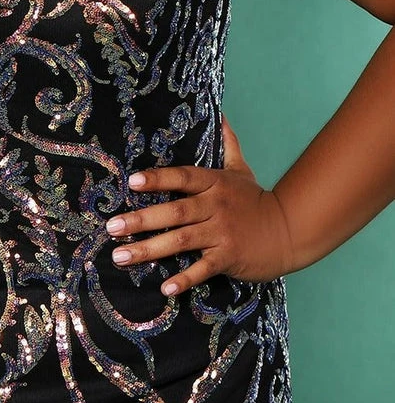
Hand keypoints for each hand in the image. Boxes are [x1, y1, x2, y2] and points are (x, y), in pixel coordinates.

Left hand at [105, 117, 294, 295]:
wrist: (289, 230)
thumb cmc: (256, 199)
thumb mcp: (241, 168)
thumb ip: (227, 142)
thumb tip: (218, 113)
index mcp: (214, 183)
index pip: (181, 177)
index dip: (157, 178)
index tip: (132, 182)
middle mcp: (215, 206)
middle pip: (174, 211)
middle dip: (141, 220)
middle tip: (112, 226)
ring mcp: (222, 233)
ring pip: (181, 240)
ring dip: (149, 249)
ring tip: (121, 256)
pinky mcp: (229, 257)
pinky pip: (203, 269)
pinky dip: (185, 279)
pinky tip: (164, 288)